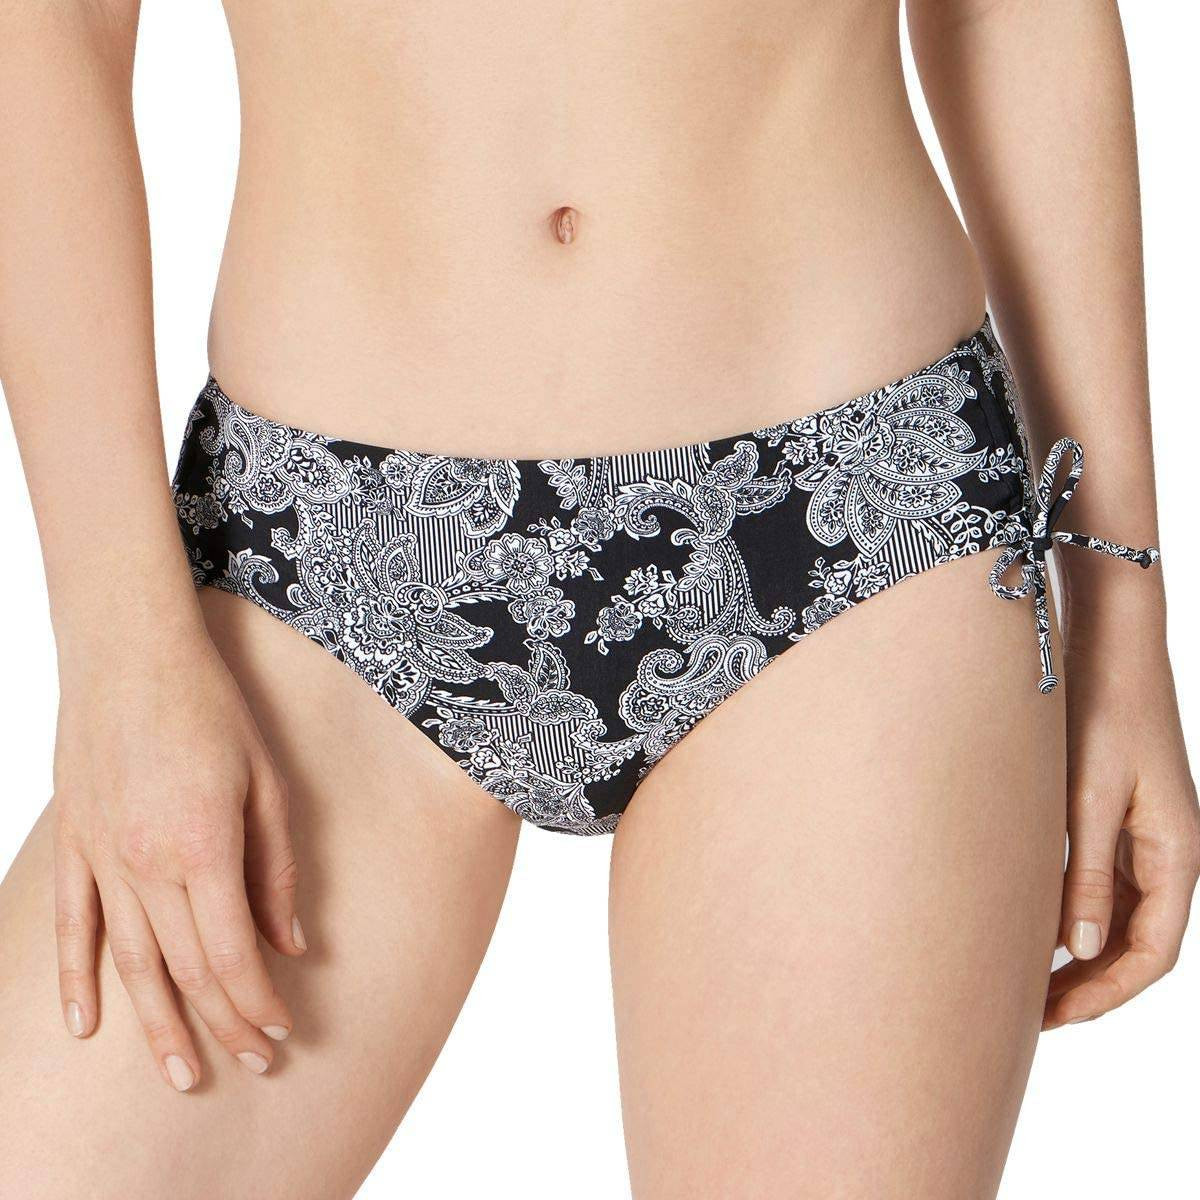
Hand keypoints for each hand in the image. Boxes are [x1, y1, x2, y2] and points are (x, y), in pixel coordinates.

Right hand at [51, 626, 305, 1089]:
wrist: (130, 654)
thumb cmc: (211, 708)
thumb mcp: (267, 781)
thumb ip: (277, 867)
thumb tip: (292, 942)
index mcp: (204, 846)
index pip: (233, 952)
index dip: (257, 1000)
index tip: (280, 1032)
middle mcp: (146, 864)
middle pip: (185, 968)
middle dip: (221, 1024)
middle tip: (247, 1065)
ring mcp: (102, 857)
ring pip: (129, 962)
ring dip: (156, 1022)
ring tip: (177, 1073)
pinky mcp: (74, 844)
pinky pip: (72, 925)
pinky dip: (75, 978)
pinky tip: (86, 1024)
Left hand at [1044, 632, 1199, 1028]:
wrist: (1109, 642)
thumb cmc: (1103, 710)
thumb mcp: (1088, 796)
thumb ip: (1083, 872)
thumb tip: (1077, 950)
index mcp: (1175, 855)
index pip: (1149, 953)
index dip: (1104, 994)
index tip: (1053, 1019)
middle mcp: (1166, 853)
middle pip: (1134, 942)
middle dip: (1087, 985)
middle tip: (1027, 1014)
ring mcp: (1142, 835)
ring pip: (1117, 916)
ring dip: (1078, 952)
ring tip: (1022, 979)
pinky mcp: (1116, 815)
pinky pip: (1101, 882)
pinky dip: (1072, 910)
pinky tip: (1030, 923)